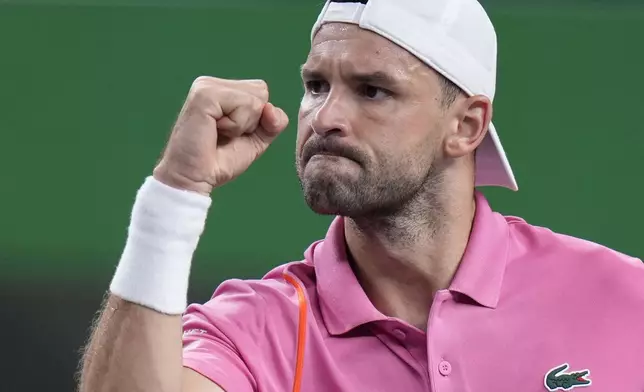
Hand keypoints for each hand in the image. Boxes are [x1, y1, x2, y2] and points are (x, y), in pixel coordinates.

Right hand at [153, 76, 288, 194]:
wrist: (194, 179)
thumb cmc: (219, 161)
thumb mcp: (256, 140)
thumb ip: (273, 123)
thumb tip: (271, 108)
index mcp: (222, 90)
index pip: (261, 91)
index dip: (257, 119)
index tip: (232, 134)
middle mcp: (212, 84)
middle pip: (261, 90)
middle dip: (252, 120)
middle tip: (224, 135)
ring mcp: (206, 87)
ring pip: (254, 98)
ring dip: (242, 125)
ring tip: (218, 134)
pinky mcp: (205, 94)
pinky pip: (244, 104)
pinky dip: (236, 126)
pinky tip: (215, 131)